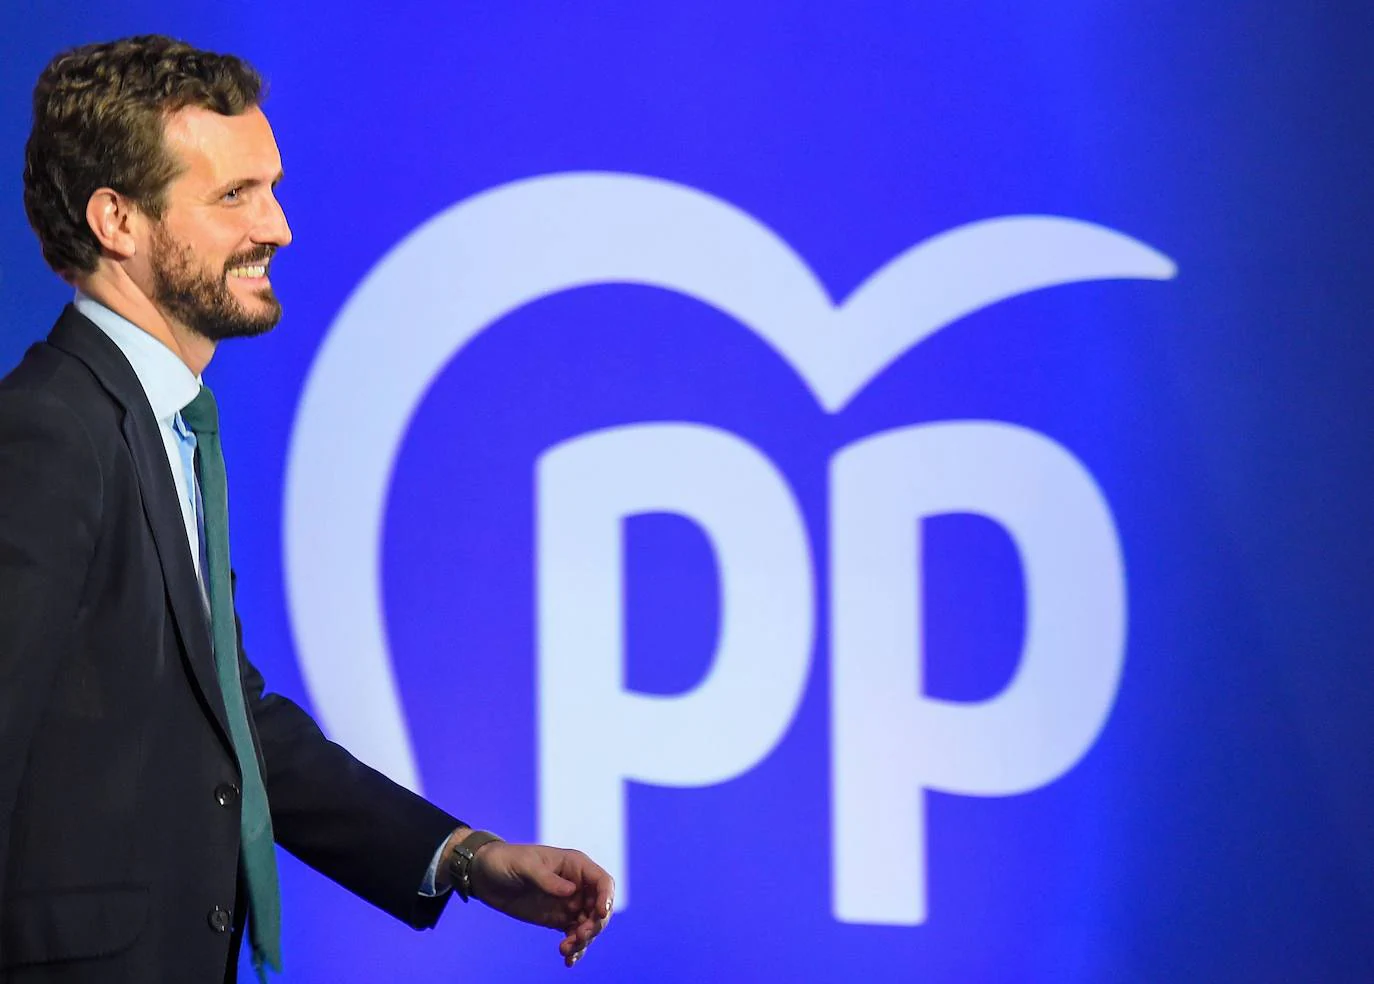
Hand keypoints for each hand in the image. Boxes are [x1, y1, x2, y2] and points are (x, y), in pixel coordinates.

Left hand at [471, 841, 613, 966]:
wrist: (486, 875)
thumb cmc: (506, 860)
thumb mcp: (525, 865)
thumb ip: (547, 878)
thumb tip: (571, 892)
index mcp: (575, 866)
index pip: (602, 882)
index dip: (606, 898)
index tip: (599, 915)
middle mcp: (577, 885)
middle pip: (599, 908)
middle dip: (594, 925)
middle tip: (577, 937)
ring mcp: (569, 903)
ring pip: (589, 925)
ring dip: (583, 940)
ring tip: (565, 950)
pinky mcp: (558, 919)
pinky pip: (574, 935)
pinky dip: (575, 948)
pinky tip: (568, 961)